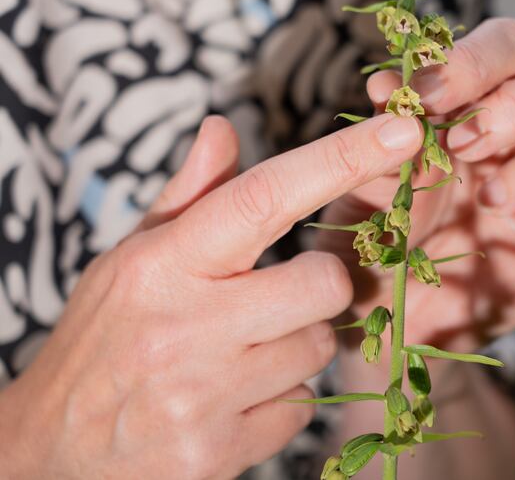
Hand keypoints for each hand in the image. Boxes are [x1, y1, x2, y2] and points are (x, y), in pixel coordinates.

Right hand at [0, 114, 421, 478]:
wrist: (52, 454)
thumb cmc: (101, 341)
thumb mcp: (131, 260)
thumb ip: (188, 196)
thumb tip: (223, 127)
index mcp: (163, 263)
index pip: (264, 197)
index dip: (340, 160)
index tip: (402, 132)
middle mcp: (184, 325)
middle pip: (325, 285)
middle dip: (320, 287)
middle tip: (276, 297)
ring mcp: (202, 394)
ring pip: (318, 349)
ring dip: (296, 347)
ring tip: (240, 355)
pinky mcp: (219, 452)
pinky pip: (300, 408)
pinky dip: (280, 400)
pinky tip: (234, 399)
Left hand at [319, 18, 514, 353]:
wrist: (395, 318)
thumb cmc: (380, 236)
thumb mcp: (369, 187)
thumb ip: (381, 139)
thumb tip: (389, 85)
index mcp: (488, 100)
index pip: (513, 44)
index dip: (476, 62)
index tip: (425, 102)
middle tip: (466, 148)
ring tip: (491, 200)